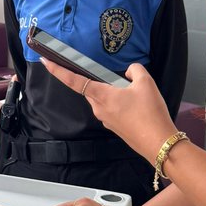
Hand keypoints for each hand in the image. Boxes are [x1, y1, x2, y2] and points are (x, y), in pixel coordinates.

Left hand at [42, 60, 175, 165]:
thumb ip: (135, 70)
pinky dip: (119, 104)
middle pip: (91, 89)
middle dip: (101, 81)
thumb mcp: (146, 82)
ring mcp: (106, 120)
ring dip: (113, 93)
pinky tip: (137, 105)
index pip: (74, 81)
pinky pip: (111, 110)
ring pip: (102, 99)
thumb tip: (129, 71)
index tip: (45, 61)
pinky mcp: (114, 127)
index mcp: (102, 96)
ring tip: (136, 94)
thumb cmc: (151, 114)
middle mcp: (99, 109)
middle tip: (119, 79)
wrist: (159, 143)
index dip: (58, 70)